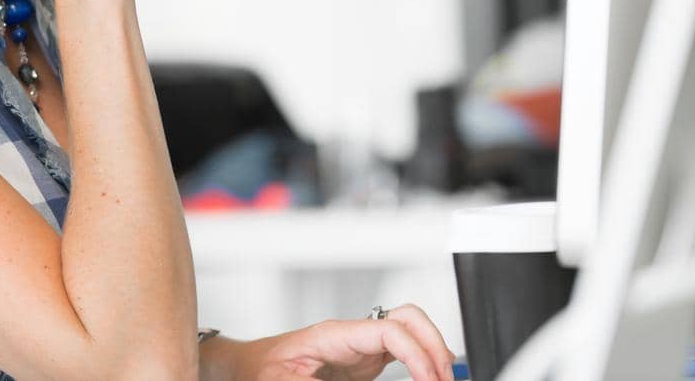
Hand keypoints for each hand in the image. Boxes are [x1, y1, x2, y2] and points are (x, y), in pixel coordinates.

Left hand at [245, 305, 455, 380]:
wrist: (248, 367)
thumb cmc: (261, 370)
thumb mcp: (286, 380)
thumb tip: (360, 379)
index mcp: (335, 335)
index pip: (390, 330)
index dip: (417, 352)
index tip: (431, 379)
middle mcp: (353, 335)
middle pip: (408, 319)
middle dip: (433, 344)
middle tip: (446, 378)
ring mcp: (361, 346)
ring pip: (409, 331)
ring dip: (432, 350)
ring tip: (444, 379)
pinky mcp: (364, 361)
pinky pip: (402, 351)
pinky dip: (422, 361)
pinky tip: (432, 376)